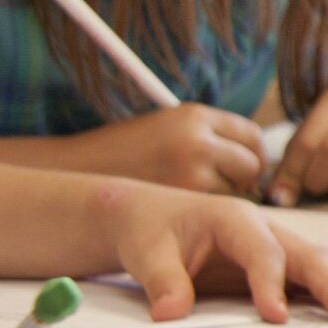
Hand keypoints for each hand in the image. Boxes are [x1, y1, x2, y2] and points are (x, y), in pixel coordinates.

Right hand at [73, 103, 265, 195]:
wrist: (73, 171)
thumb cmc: (123, 154)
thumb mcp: (168, 129)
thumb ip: (208, 138)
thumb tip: (254, 162)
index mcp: (195, 115)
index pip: (251, 135)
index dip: (252, 154)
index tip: (245, 168)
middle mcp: (197, 139)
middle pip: (251, 164)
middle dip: (245, 179)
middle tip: (224, 189)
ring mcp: (191, 170)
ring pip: (236, 190)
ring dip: (224, 197)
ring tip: (192, 196)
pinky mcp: (181, 198)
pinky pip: (213, 208)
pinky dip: (205, 211)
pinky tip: (181, 209)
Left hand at [99, 183, 327, 323]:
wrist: (148, 217)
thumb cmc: (149, 232)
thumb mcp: (145, 253)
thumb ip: (162, 281)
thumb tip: (170, 314)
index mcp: (235, 219)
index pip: (263, 253)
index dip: (271, 285)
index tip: (275, 318)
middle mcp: (267, 228)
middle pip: (309, 254)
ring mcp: (278, 243)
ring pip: (324, 261)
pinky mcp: (280, 261)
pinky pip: (316, 274)